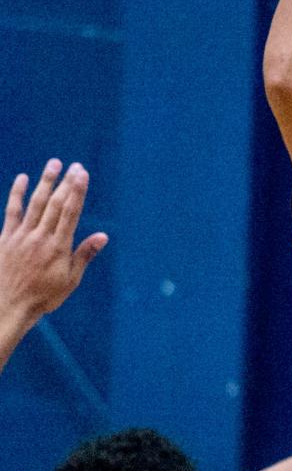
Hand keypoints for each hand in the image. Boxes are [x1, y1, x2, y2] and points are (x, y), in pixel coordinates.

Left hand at [0, 161, 107, 324]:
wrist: (8, 306)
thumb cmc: (43, 297)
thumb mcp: (70, 280)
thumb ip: (84, 255)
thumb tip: (103, 236)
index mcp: (58, 247)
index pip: (70, 212)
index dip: (77, 191)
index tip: (82, 174)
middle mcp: (40, 237)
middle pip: (55, 203)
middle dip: (66, 182)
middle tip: (74, 165)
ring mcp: (21, 236)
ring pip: (35, 202)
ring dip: (45, 182)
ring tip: (53, 164)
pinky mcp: (6, 238)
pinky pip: (12, 211)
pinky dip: (17, 194)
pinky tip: (22, 179)